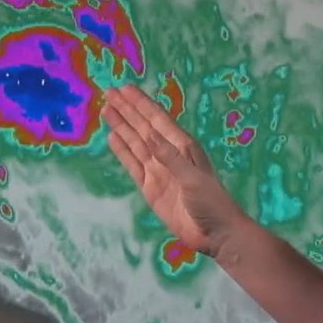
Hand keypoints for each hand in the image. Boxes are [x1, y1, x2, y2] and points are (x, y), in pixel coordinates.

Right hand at [102, 84, 249, 258]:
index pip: (157, 119)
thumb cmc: (212, 202)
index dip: (141, 104)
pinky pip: (132, 164)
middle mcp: (169, 154)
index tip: (125, 89)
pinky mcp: (150, 188)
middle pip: (143, 127)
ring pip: (135, 143)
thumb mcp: (193, 178)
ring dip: (122, 126)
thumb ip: (170, 157)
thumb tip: (149, 134)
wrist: (215, 233)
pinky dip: (122, 151)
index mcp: (183, 147)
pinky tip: (113, 137)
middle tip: (109, 92)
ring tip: (107, 110)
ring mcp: (158, 171)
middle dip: (127, 110)